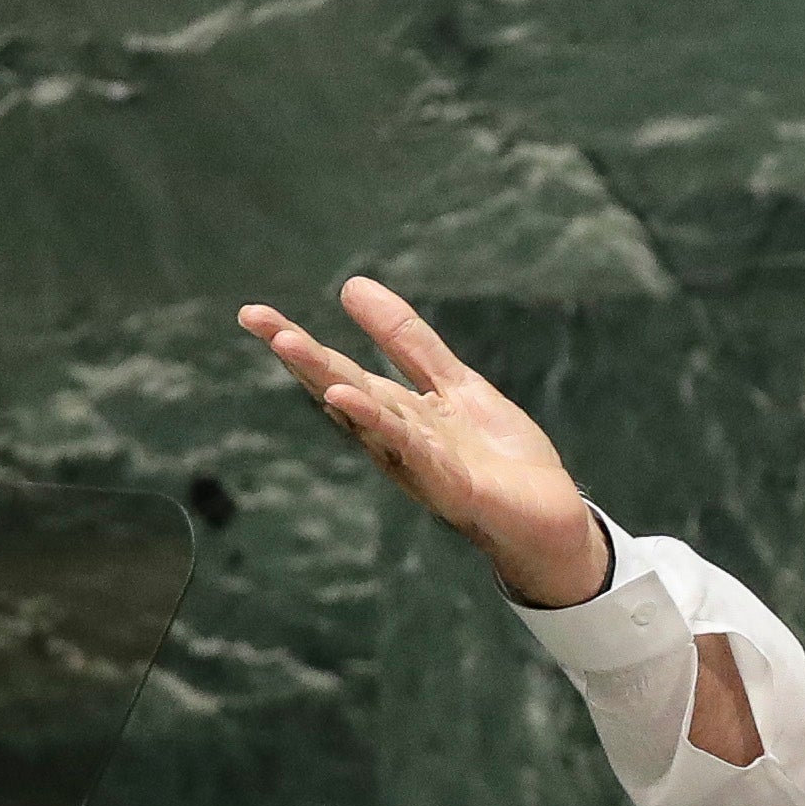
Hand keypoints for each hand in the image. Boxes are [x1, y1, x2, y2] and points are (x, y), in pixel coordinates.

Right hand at [241, 278, 607, 607]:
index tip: (252, 312)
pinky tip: (348, 400)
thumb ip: (408, 342)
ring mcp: (421, 463)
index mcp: (396, 414)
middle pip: (340, 390)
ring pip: (369, 417)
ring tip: (291, 346)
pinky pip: (412, 450)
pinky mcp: (453, 485)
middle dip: (300, 356)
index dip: (297, 344)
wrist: (552, 520)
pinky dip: (381, 424)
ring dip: (330, 382)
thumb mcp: (456, 384)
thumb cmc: (500, 458)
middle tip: (256, 319)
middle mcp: (396, 440)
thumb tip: (350, 285)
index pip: (338, 373)